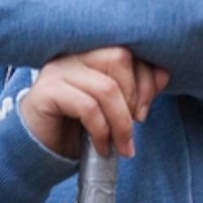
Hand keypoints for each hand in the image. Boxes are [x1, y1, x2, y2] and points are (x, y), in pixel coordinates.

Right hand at [19, 46, 167, 161]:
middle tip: (134, 126)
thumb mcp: (113, 111)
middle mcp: (73, 54)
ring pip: (106, 87)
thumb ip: (136, 90)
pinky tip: (102, 147)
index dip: (146, 79)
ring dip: (121, 122)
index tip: (145, 111)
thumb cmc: (76, 130)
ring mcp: (57, 70)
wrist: (38, 152)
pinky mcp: (46, 91)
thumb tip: (164, 75)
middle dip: (135, 96)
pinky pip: (87, 106)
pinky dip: (101, 130)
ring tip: (121, 145)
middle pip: (119, 58)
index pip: (128, 49)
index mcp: (91, 53)